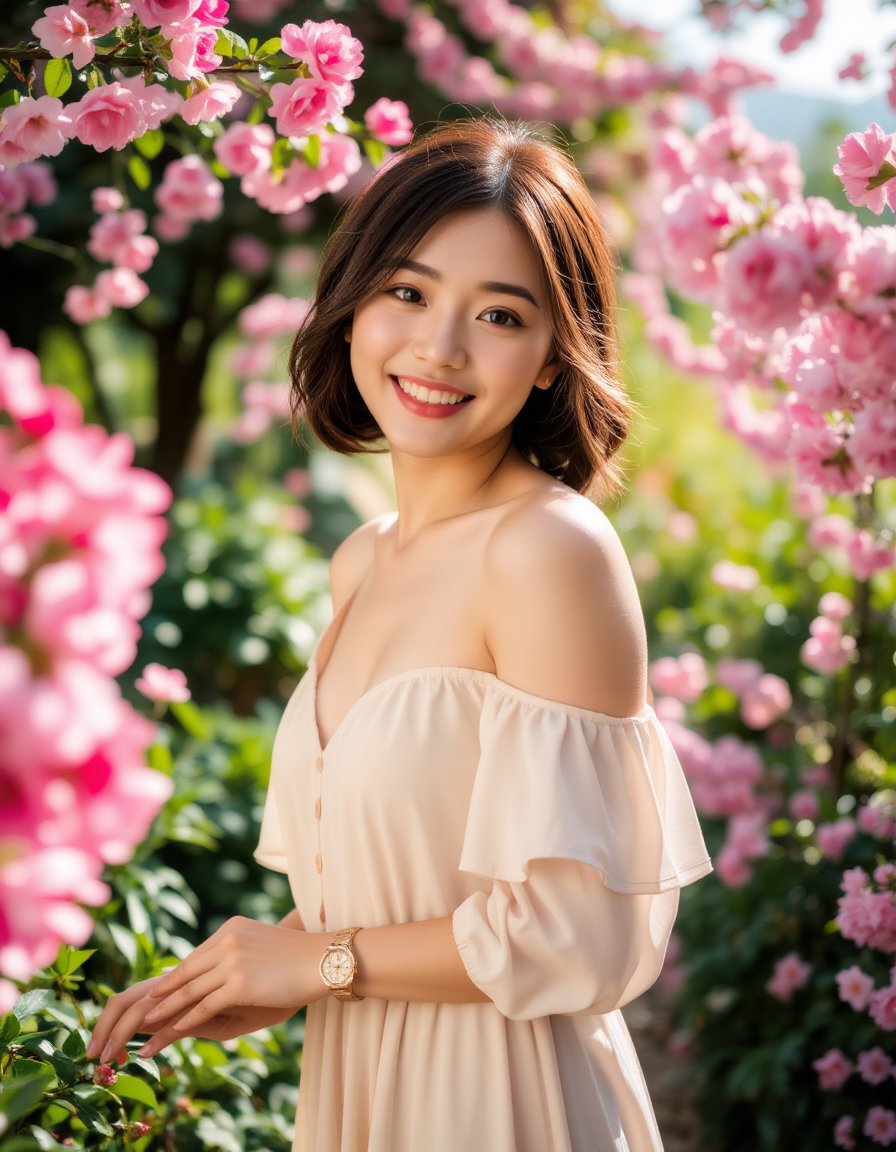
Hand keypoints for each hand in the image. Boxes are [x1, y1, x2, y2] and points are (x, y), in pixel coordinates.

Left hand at [133, 917, 327, 1043]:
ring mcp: (231, 960)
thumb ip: (233, 958)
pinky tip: (170, 1034)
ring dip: (163, 1013)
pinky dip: (183, 1022)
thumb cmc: (298, 960)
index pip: (193, 958)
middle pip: (184, 973)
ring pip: (188, 992)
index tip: (153, 996)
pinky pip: (203, 1006)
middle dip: (159, 997)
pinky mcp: (238, 983)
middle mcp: (226, 939)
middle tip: (137, 1016)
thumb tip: (213, 976)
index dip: (171, 980)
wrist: (325, 960)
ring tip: (143, 1030)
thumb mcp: (260, 950)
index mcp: (230, 928)